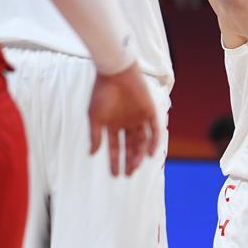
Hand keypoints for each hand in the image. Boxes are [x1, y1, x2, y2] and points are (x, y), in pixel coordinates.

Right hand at [88, 62, 159, 176]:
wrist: (115, 72)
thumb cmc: (101, 93)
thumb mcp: (95, 117)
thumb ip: (95, 136)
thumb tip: (92, 154)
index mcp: (113, 125)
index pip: (115, 148)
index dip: (115, 162)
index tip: (115, 175)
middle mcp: (126, 122)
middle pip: (130, 146)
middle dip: (130, 161)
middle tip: (128, 174)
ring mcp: (138, 117)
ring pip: (142, 140)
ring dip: (140, 153)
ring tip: (136, 165)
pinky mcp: (149, 110)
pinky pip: (154, 129)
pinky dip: (153, 141)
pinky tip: (150, 153)